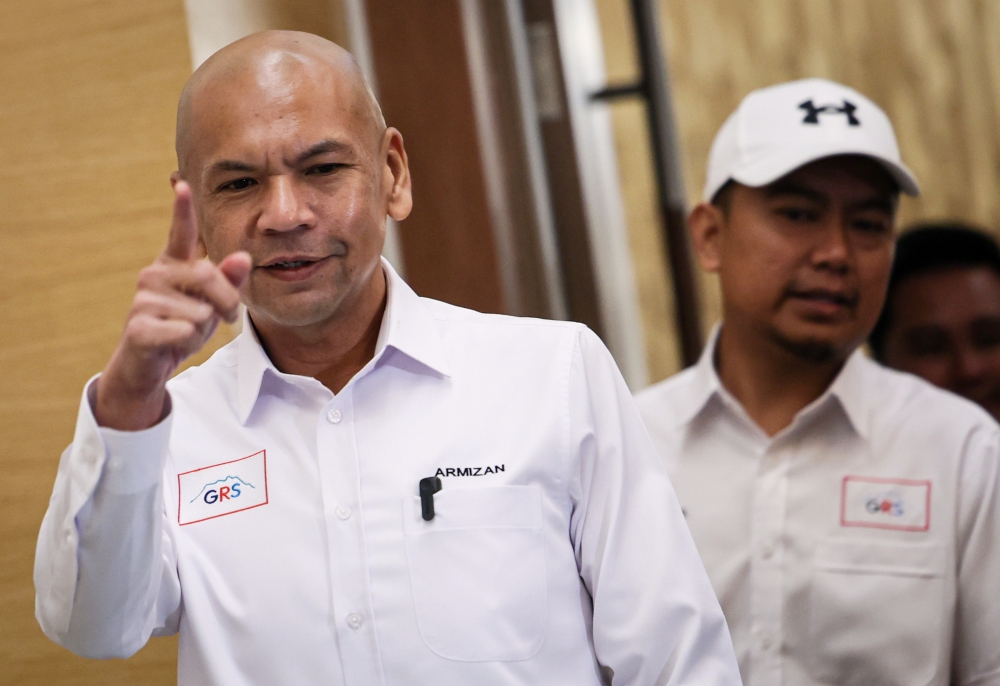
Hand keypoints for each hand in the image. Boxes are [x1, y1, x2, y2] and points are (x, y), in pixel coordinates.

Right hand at [94, 181, 251, 429]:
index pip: (179, 233)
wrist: (148, 365)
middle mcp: (154, 274)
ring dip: (204, 329)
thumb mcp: (212, 306)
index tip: (183, 184)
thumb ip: (228, 282)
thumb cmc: (181, 328)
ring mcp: (143, 299)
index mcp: (172, 265)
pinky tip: (172, 343)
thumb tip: (243, 257)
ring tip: (185, 333)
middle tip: (228, 319)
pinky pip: (185, 331)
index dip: (182, 210)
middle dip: (228, 302)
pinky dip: (188, 343)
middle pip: (208, 275)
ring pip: (201, 311)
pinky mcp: (138, 325)